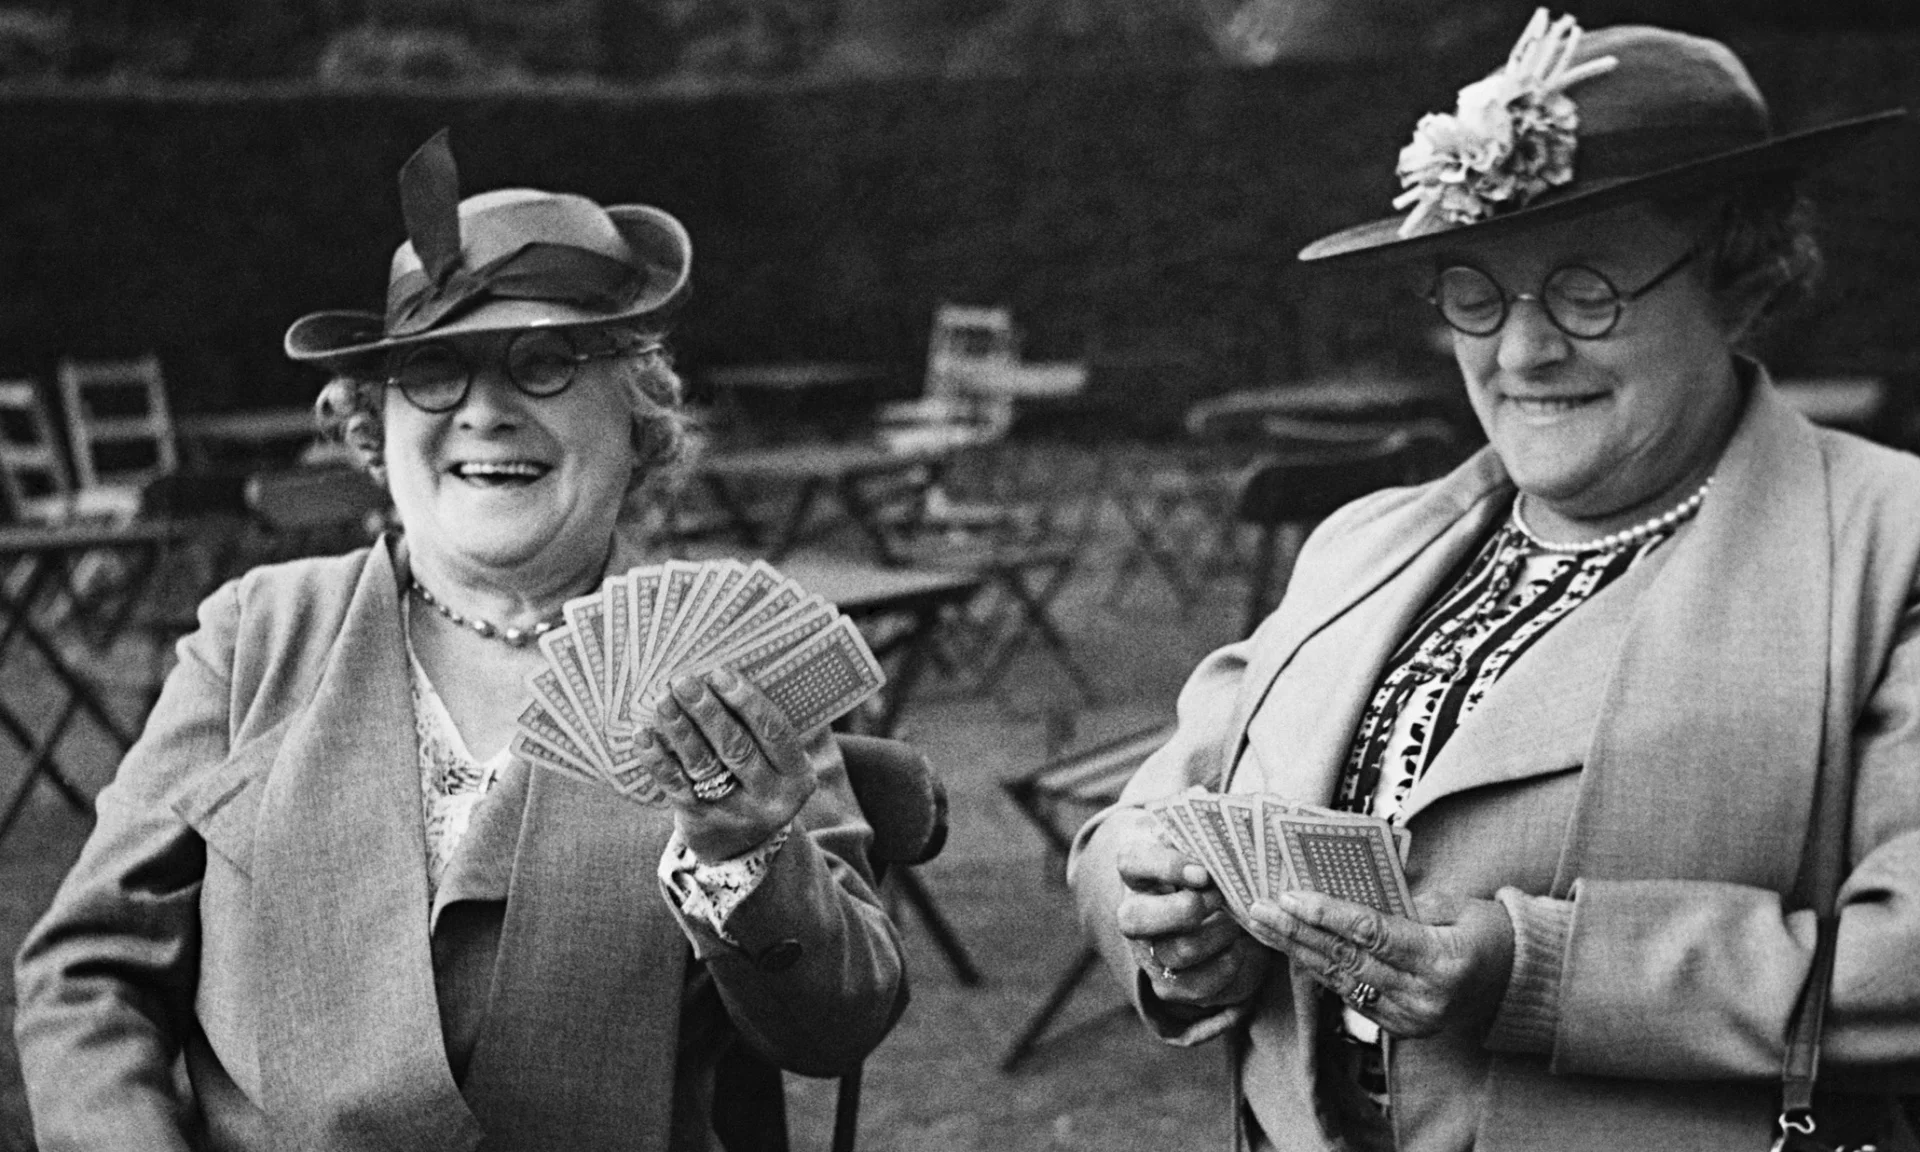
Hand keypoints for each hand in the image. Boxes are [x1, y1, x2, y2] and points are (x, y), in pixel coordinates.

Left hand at [643, 665, 818, 861]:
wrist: (743, 845)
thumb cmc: (758, 779)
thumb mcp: (778, 762)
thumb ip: (762, 726)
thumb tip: (722, 672)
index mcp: (798, 775)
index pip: (775, 732)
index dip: (747, 701)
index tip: (720, 673)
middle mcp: (770, 797)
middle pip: (737, 748)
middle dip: (708, 711)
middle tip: (684, 680)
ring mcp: (736, 813)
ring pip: (704, 765)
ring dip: (681, 730)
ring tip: (662, 700)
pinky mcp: (702, 822)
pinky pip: (676, 786)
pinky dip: (658, 759)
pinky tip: (642, 735)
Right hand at [1112, 809, 1271, 1010]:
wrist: (1213, 908)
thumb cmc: (1209, 861)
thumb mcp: (1205, 836)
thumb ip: (1206, 818)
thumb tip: (1206, 798)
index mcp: (1138, 869)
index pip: (1132, 862)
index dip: (1165, 866)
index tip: (1205, 870)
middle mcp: (1135, 912)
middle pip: (1135, 920)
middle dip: (1183, 912)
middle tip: (1220, 899)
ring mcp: (1150, 951)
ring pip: (1173, 953)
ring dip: (1215, 938)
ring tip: (1240, 923)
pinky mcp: (1170, 983)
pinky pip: (1190, 988)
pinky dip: (1223, 971)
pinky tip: (1243, 951)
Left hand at [1245, 890, 1513, 1038]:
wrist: (1519, 984)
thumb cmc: (1488, 932)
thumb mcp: (1455, 905)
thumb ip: (1404, 900)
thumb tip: (1347, 887)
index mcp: (1442, 959)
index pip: (1372, 933)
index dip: (1327, 914)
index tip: (1289, 895)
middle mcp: (1425, 996)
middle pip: (1347, 959)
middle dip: (1297, 932)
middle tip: (1258, 909)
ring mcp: (1411, 1019)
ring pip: (1341, 980)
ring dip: (1298, 951)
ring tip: (1264, 926)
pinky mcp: (1400, 1029)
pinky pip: (1351, 995)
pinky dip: (1321, 969)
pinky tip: (1293, 948)